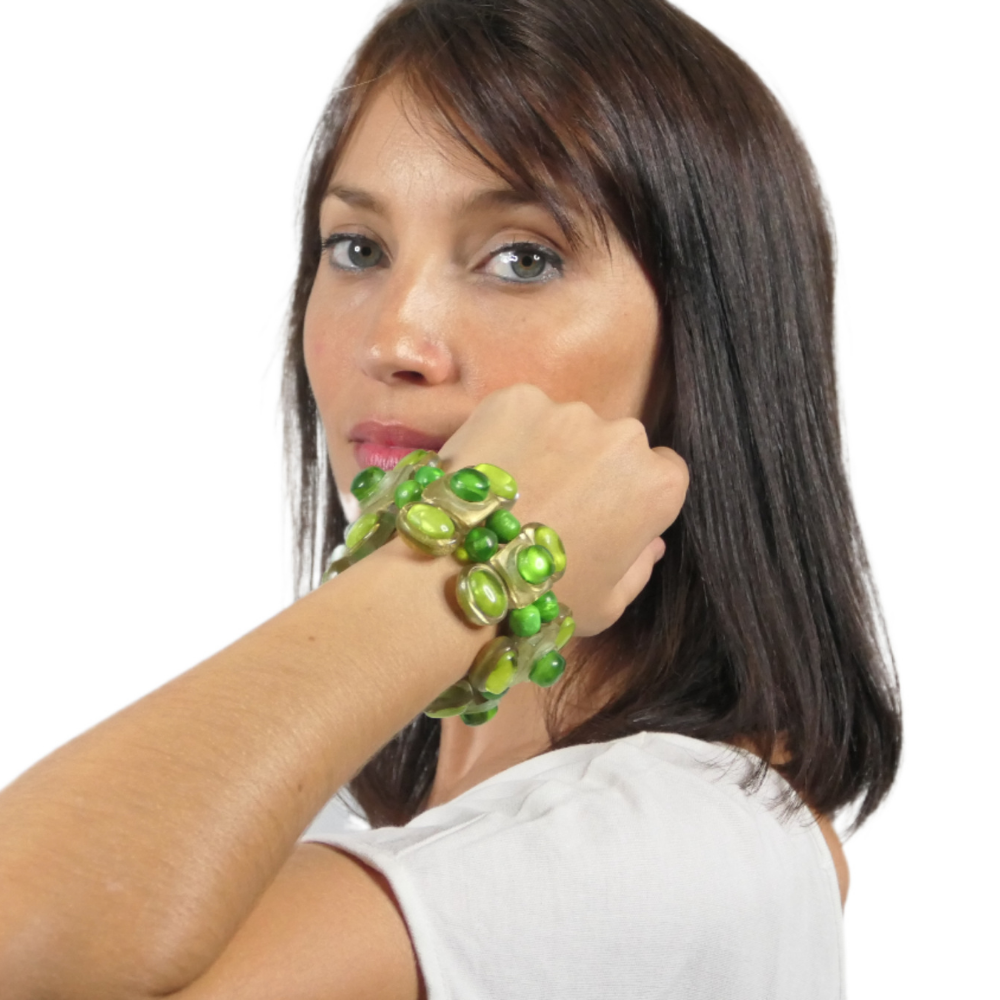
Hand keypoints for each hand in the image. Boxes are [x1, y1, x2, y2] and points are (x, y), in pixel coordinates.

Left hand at [438, 384, 688, 636]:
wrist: (459, 573)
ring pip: (567, 425)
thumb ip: (640, 567)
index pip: (663, 470)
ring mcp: (567, 412)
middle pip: (616, 443)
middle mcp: (622, 436)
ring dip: (550, 448)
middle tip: (555, 504)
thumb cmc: (545, 599)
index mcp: (657, 483)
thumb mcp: (610, 604)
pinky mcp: (515, 398)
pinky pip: (522, 412)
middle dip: (594, 466)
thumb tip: (651, 543)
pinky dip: (509, 433)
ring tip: (515, 492)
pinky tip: (491, 471)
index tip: (606, 511)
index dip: (634, 492)